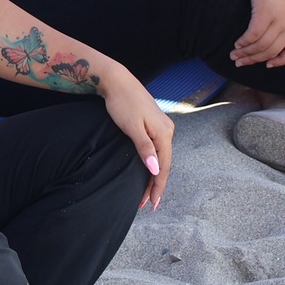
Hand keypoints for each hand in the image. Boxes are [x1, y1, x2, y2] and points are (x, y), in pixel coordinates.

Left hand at [101, 73, 173, 209]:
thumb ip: (144, 148)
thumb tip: (156, 170)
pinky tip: (148, 171)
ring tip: (146, 193)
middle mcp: (168, 130)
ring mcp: (162, 127)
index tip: (153, 203)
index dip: (158, 187)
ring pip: (161, 157)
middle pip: (164, 163)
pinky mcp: (154, 124)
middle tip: (147, 204)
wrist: (117, 81)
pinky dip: (153, 163)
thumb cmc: (122, 103)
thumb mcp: (132, 127)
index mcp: (164, 132)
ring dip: (154, 175)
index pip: (164, 166)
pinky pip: (157, 149)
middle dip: (156, 185)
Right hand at [231, 0, 284, 68]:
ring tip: (234, 55)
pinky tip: (236, 44)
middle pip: (272, 52)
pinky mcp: (263, 15)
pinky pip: (252, 36)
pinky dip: (243, 43)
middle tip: (241, 63)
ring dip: (246, 53)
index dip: (281, 61)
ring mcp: (278, 21)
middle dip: (255, 60)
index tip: (268, 65)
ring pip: (261, 46)